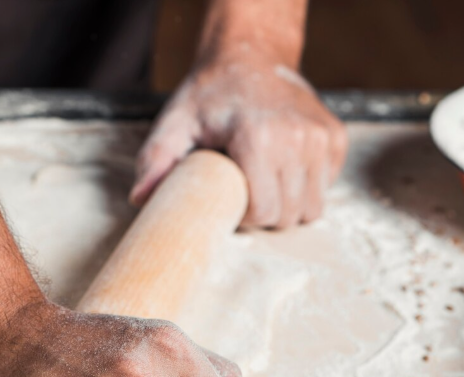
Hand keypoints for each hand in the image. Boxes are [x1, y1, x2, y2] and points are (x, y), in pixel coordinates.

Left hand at [131, 57, 347, 227]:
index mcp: (258, 138)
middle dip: (264, 216)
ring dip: (287, 205)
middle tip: (242, 193)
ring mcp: (321, 136)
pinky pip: (326, 186)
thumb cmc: (208, 96)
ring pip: (312, 207)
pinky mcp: (335, 137)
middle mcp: (297, 137)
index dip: (243, 219)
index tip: (228, 202)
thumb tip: (140, 198)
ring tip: (262, 182)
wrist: (248, 58)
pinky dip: (305, 187)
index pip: (263, 212)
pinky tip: (282, 167)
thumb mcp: (174, 125)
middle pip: (289, 214)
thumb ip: (155, 161)